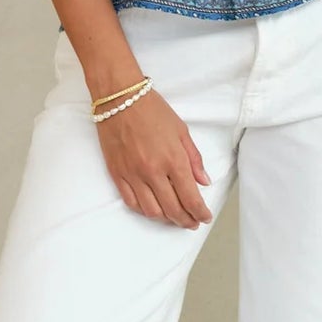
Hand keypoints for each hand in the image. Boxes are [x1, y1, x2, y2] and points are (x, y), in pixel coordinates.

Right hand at [94, 83, 212, 228]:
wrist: (119, 98)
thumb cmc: (152, 110)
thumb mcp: (181, 130)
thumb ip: (194, 158)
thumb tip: (204, 181)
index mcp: (173, 160)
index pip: (191, 198)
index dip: (200, 213)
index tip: (205, 217)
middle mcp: (153, 172)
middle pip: (173, 210)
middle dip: (186, 221)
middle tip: (192, 222)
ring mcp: (133, 175)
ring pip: (152, 211)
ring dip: (166, 219)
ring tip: (174, 217)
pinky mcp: (117, 174)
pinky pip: (131, 202)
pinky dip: (144, 210)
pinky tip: (153, 209)